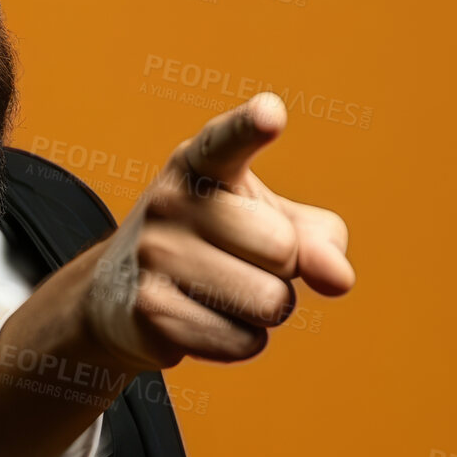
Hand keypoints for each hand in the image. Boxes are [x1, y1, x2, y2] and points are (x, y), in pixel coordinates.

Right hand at [82, 91, 354, 371]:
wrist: (118, 295)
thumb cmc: (213, 246)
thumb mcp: (269, 222)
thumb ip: (319, 238)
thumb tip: (339, 279)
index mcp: (200, 162)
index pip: (227, 141)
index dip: (250, 126)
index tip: (271, 114)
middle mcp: (170, 201)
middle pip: (283, 251)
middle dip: (282, 271)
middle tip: (240, 263)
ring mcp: (154, 256)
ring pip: (269, 303)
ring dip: (265, 310)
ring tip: (223, 293)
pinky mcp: (150, 312)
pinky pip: (242, 342)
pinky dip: (241, 341)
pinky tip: (205, 321)